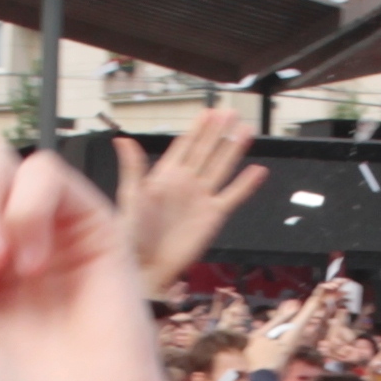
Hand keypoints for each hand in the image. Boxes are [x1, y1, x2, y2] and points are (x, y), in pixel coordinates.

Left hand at [116, 104, 266, 293]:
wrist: (147, 269)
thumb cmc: (132, 236)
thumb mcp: (130, 197)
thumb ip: (132, 167)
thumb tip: (123, 139)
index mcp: (165, 176)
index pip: (185, 146)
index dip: (197, 129)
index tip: (208, 112)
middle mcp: (186, 183)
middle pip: (206, 151)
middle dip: (218, 131)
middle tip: (230, 112)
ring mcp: (201, 198)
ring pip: (221, 167)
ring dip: (234, 149)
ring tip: (245, 130)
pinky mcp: (214, 216)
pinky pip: (233, 196)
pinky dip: (246, 184)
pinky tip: (257, 170)